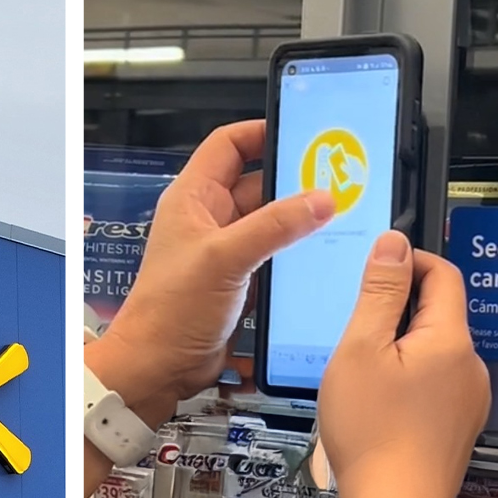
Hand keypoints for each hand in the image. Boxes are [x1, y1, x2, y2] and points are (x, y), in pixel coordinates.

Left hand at [92, 121, 334, 419]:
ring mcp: (224, 249)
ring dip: (299, 220)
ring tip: (338, 213)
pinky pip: (273, 254)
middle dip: (295, 180)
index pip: (228, 145)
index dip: (263, 132)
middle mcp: (208, 219)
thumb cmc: (167, 312)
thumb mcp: (223, 258)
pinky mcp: (239, 279)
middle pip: (258, 182)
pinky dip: (296, 252)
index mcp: (192, 199)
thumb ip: (273, 226)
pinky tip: (323, 252)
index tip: (302, 132)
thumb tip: (319, 199)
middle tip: (335, 176)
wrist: (159, 365)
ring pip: (270, 221)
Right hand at [319, 232, 489, 497]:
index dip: (409, 260)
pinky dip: (406, 382)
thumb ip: (378, 293)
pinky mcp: (457, 427)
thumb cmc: (373, 433)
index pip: (443, 275)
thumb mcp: (360, 350)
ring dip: (399, 350)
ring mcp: (468, 400)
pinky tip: (376, 405)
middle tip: (352, 328)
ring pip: (433, 353)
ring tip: (359, 375)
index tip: (375, 266)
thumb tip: (392, 244)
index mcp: (450, 340)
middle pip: (437, 315)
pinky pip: (434, 386)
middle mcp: (470, 367)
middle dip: (396, 310)